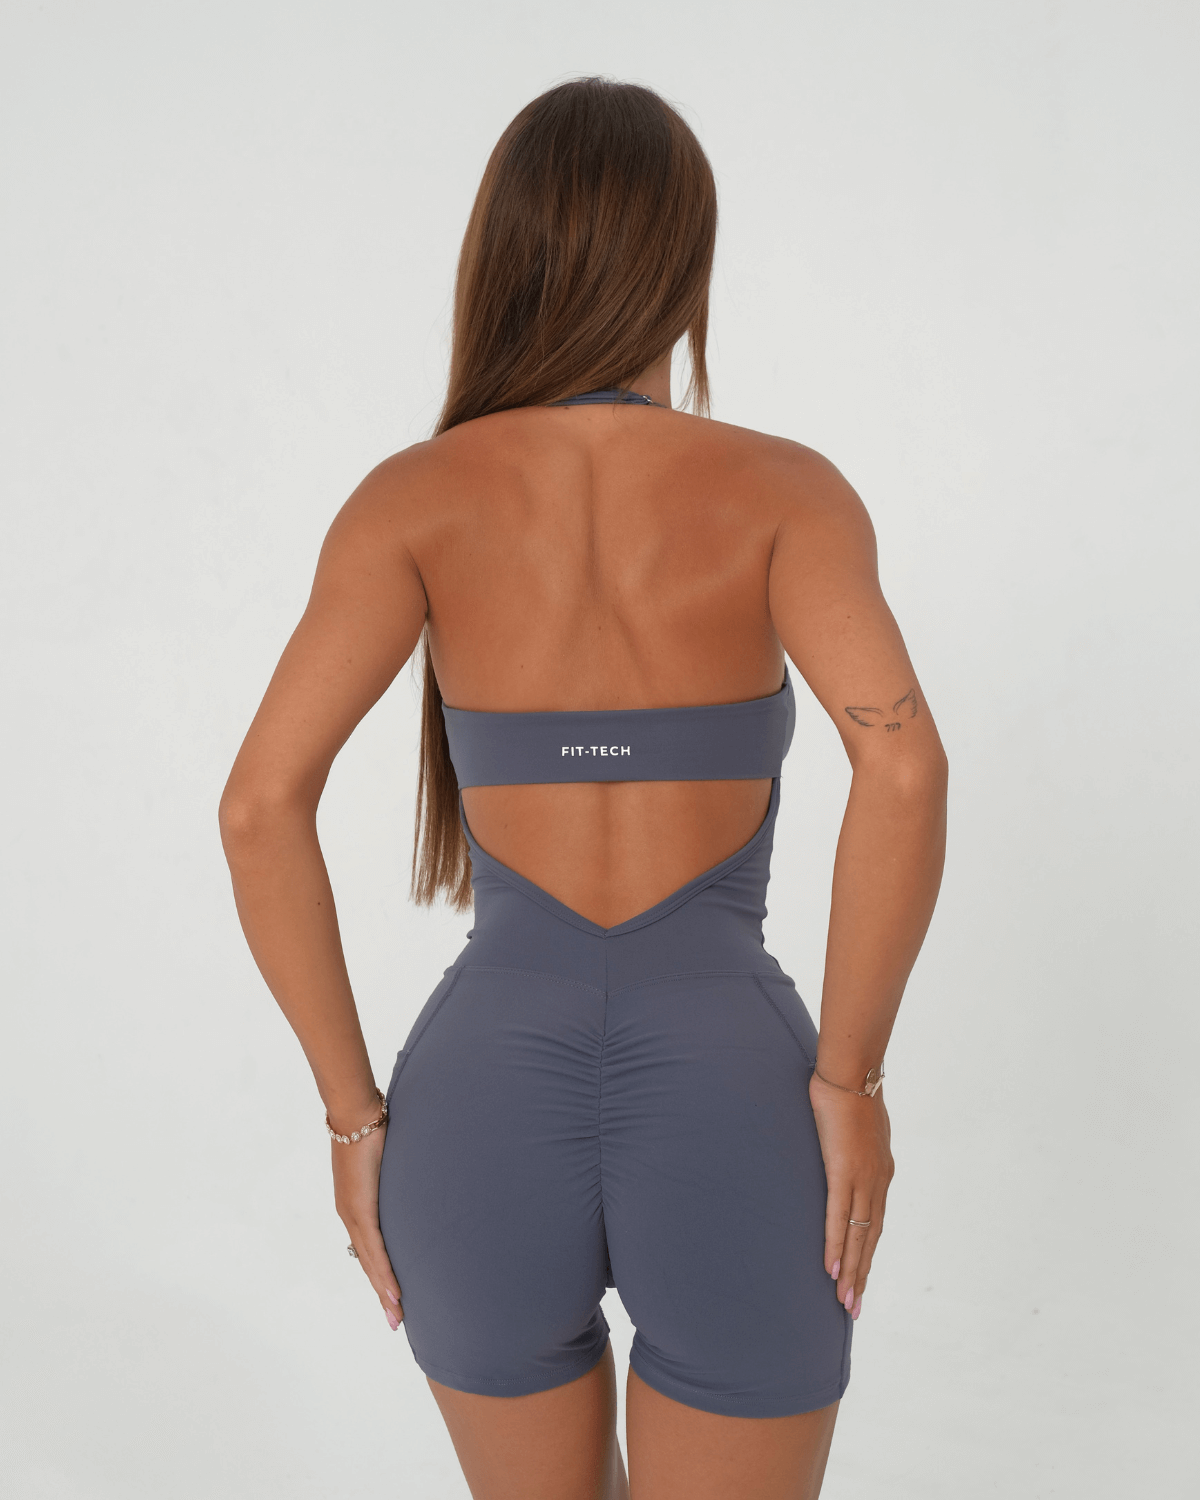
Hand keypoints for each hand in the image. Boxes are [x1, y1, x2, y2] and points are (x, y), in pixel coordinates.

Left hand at [332, 1123, 403, 1330]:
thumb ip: (396, 1176)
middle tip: (395, 1322)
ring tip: (396, 1316)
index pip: (369, 1250)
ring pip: (371, 1263)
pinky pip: (375, 1249)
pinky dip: (385, 1273)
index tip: (391, 1297)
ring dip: (385, 1292)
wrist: (355, 1114)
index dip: (380, 1275)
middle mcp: (350, 1216)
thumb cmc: (371, 1129)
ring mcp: (353, 1215)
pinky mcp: (361, 1209)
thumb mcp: (387, 1161)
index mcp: (356, 1207)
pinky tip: (393, 1292)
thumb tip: (418, 1175)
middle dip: (383, 1294)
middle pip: (369, 1264)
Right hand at [808, 1071, 893, 1320]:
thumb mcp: (856, 1125)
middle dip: (861, 1274)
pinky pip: (838, 1216)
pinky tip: (831, 1269)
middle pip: (870, 1238)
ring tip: (845, 1301)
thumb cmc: (850, 1091)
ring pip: (856, 1235)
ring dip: (850, 1271)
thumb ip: (853, 1143)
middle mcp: (877, 1181)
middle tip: (854, 1308)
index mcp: (881, 1171)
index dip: (866, 1252)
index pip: (874, 1222)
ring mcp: (862, 1179)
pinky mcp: (843, 1172)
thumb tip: (843, 1146)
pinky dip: (835, 1245)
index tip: (860, 1277)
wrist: (852, 1072)